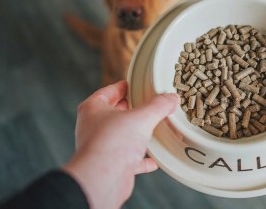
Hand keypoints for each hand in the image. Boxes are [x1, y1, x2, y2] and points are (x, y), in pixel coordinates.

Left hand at [63, 81, 178, 208]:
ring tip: (155, 127)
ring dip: (138, 133)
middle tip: (150, 104)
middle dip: (133, 109)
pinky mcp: (112, 165)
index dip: (123, 87)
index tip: (135, 85)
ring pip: (123, 136)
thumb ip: (158, 106)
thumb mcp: (141, 117)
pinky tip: (155, 159)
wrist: (103, 180)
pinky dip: (142, 159)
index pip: (108, 91)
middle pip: (116, 113)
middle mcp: (94, 127)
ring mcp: (102, 147)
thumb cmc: (112, 143)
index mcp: (93, 109)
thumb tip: (172, 98)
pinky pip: (130, 159)